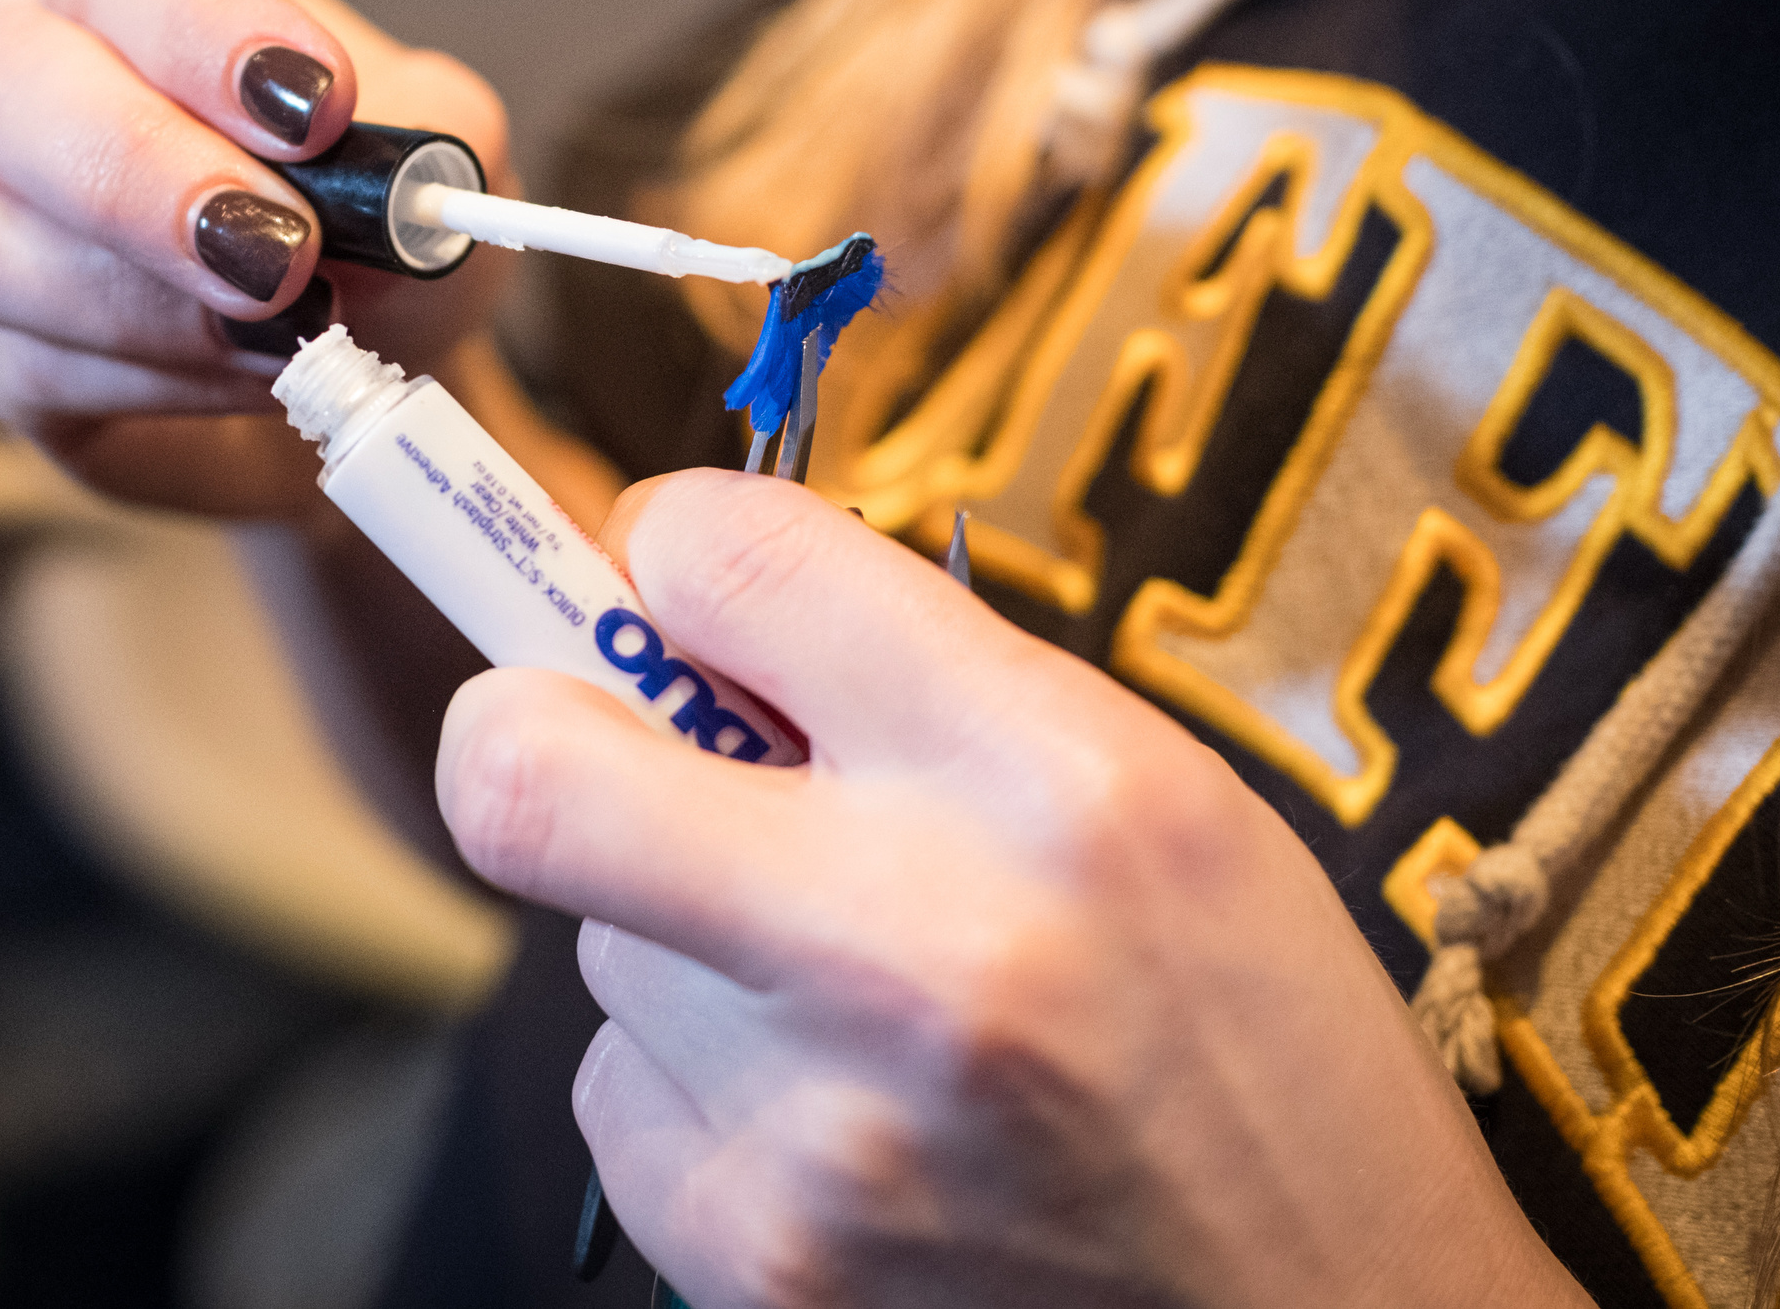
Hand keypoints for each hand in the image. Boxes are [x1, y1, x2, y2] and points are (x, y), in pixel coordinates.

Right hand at [0, 0, 510, 513]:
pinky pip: (31, 369)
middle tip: (285, 248)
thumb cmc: (374, 218)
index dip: (208, 22)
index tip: (319, 101)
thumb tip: (391, 186)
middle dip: (146, 170)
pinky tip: (256, 378)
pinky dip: (165, 384)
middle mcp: (2, 65)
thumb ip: (425, 141)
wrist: (365, 362)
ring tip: (294, 332)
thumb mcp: (437, 151)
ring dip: (156, 303)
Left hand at [436, 471, 1591, 1308]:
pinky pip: (621, 1091)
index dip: (668, 543)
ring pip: (597, 942)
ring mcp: (813, 1131)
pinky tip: (841, 1107)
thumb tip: (681, 597)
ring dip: (680, 930)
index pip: (731, 560)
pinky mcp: (753, 1260)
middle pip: (521, 776)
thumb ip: (918, 679)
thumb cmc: (1257, 1042)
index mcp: (1047, 777)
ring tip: (850, 988)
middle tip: (581, 729)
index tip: (671, 577)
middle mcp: (913, 946)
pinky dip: (700, 1077)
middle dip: (521, 719)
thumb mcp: (1162, 791)